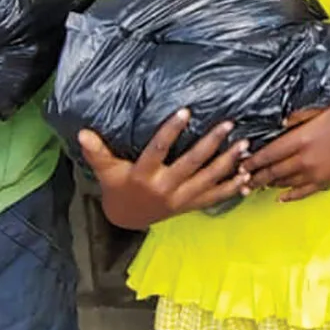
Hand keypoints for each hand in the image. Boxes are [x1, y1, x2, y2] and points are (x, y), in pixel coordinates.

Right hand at [78, 110, 249, 229]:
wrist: (127, 218)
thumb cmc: (117, 187)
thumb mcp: (105, 170)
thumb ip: (97, 151)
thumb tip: (83, 131)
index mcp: (144, 176)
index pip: (158, 150)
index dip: (171, 131)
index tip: (186, 111)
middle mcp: (164, 188)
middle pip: (191, 164)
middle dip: (211, 144)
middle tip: (228, 125)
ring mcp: (180, 200)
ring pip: (208, 180)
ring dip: (228, 163)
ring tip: (245, 145)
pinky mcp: (191, 206)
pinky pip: (214, 197)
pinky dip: (231, 188)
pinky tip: (247, 177)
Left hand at [243, 102, 329, 202]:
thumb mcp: (315, 109)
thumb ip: (294, 118)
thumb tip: (277, 125)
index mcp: (301, 139)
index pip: (269, 154)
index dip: (252, 161)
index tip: (238, 165)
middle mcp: (306, 159)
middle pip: (274, 172)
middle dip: (255, 176)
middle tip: (239, 180)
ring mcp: (317, 172)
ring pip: (286, 182)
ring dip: (269, 184)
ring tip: (254, 185)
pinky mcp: (327, 179)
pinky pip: (304, 192)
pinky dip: (290, 196)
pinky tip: (279, 197)